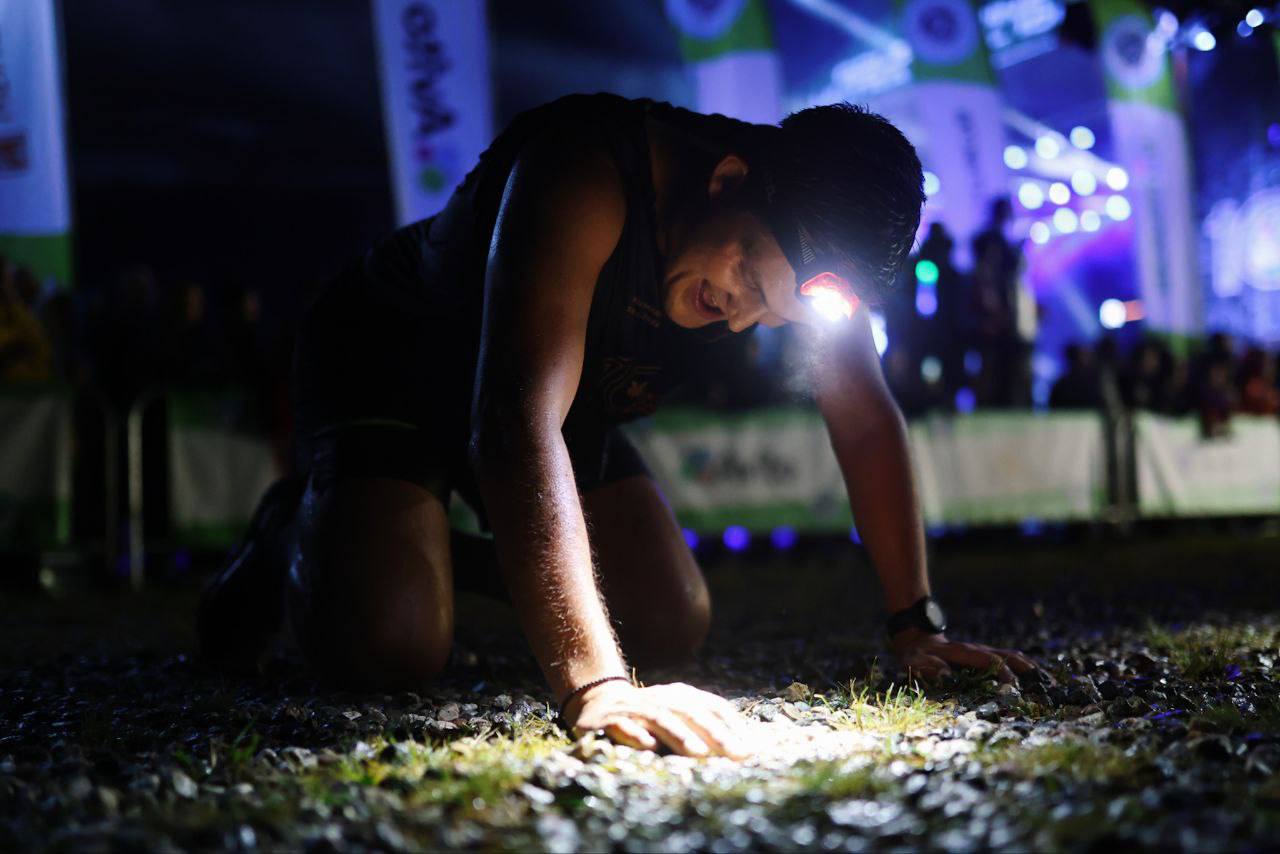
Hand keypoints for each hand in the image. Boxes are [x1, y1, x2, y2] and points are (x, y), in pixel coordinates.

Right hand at [563, 680, 751, 758]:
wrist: (596, 702)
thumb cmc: (647, 719)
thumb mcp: (676, 719)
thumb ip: (705, 730)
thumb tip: (748, 747)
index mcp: (681, 697)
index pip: (712, 707)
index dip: (733, 726)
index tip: (753, 748)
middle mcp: (660, 699)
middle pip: (691, 714)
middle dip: (716, 734)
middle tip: (737, 755)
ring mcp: (634, 708)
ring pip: (660, 718)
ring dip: (680, 735)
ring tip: (700, 753)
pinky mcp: (608, 721)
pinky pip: (623, 726)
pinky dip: (636, 734)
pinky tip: (648, 746)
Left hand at [891, 628, 1039, 683]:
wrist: (914, 639)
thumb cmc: (914, 655)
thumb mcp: (914, 662)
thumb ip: (927, 667)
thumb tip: (945, 674)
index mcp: (962, 653)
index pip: (988, 660)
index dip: (1001, 672)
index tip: (1012, 687)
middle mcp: (975, 650)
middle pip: (1005, 654)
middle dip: (1024, 667)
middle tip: (1044, 682)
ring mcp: (980, 651)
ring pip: (1008, 655)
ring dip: (1027, 665)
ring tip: (1047, 679)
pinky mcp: (981, 656)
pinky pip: (1005, 658)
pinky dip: (1021, 665)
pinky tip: (1033, 675)